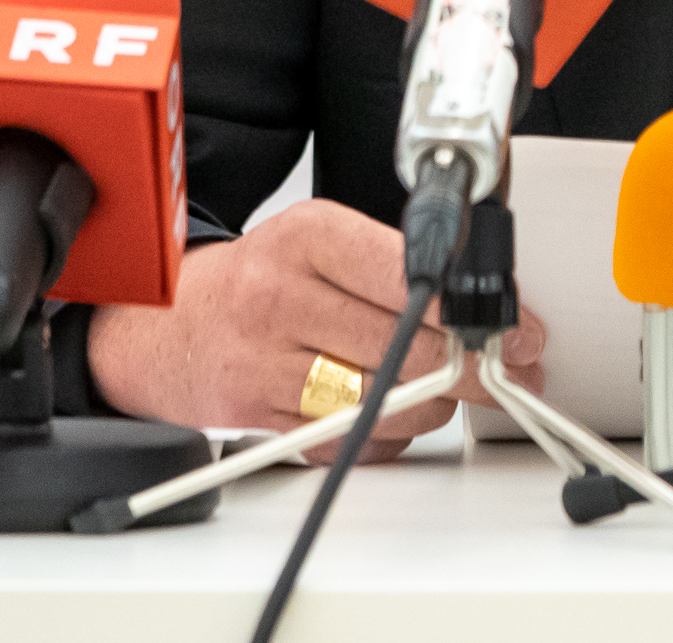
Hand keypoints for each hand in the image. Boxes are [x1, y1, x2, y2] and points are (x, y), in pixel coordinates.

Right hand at [84, 198, 545, 453]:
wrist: (157, 321)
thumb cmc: (254, 280)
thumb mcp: (318, 243)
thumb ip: (393, 266)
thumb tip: (483, 308)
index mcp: (310, 235)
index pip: (411, 275)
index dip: (473, 311)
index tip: (515, 330)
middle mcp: (283, 292)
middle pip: (405, 345)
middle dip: (468, 367)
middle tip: (501, 373)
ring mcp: (265, 357)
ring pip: (383, 399)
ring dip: (430, 405)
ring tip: (438, 390)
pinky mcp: (255, 413)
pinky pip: (346, 438)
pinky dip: (382, 435)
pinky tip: (384, 413)